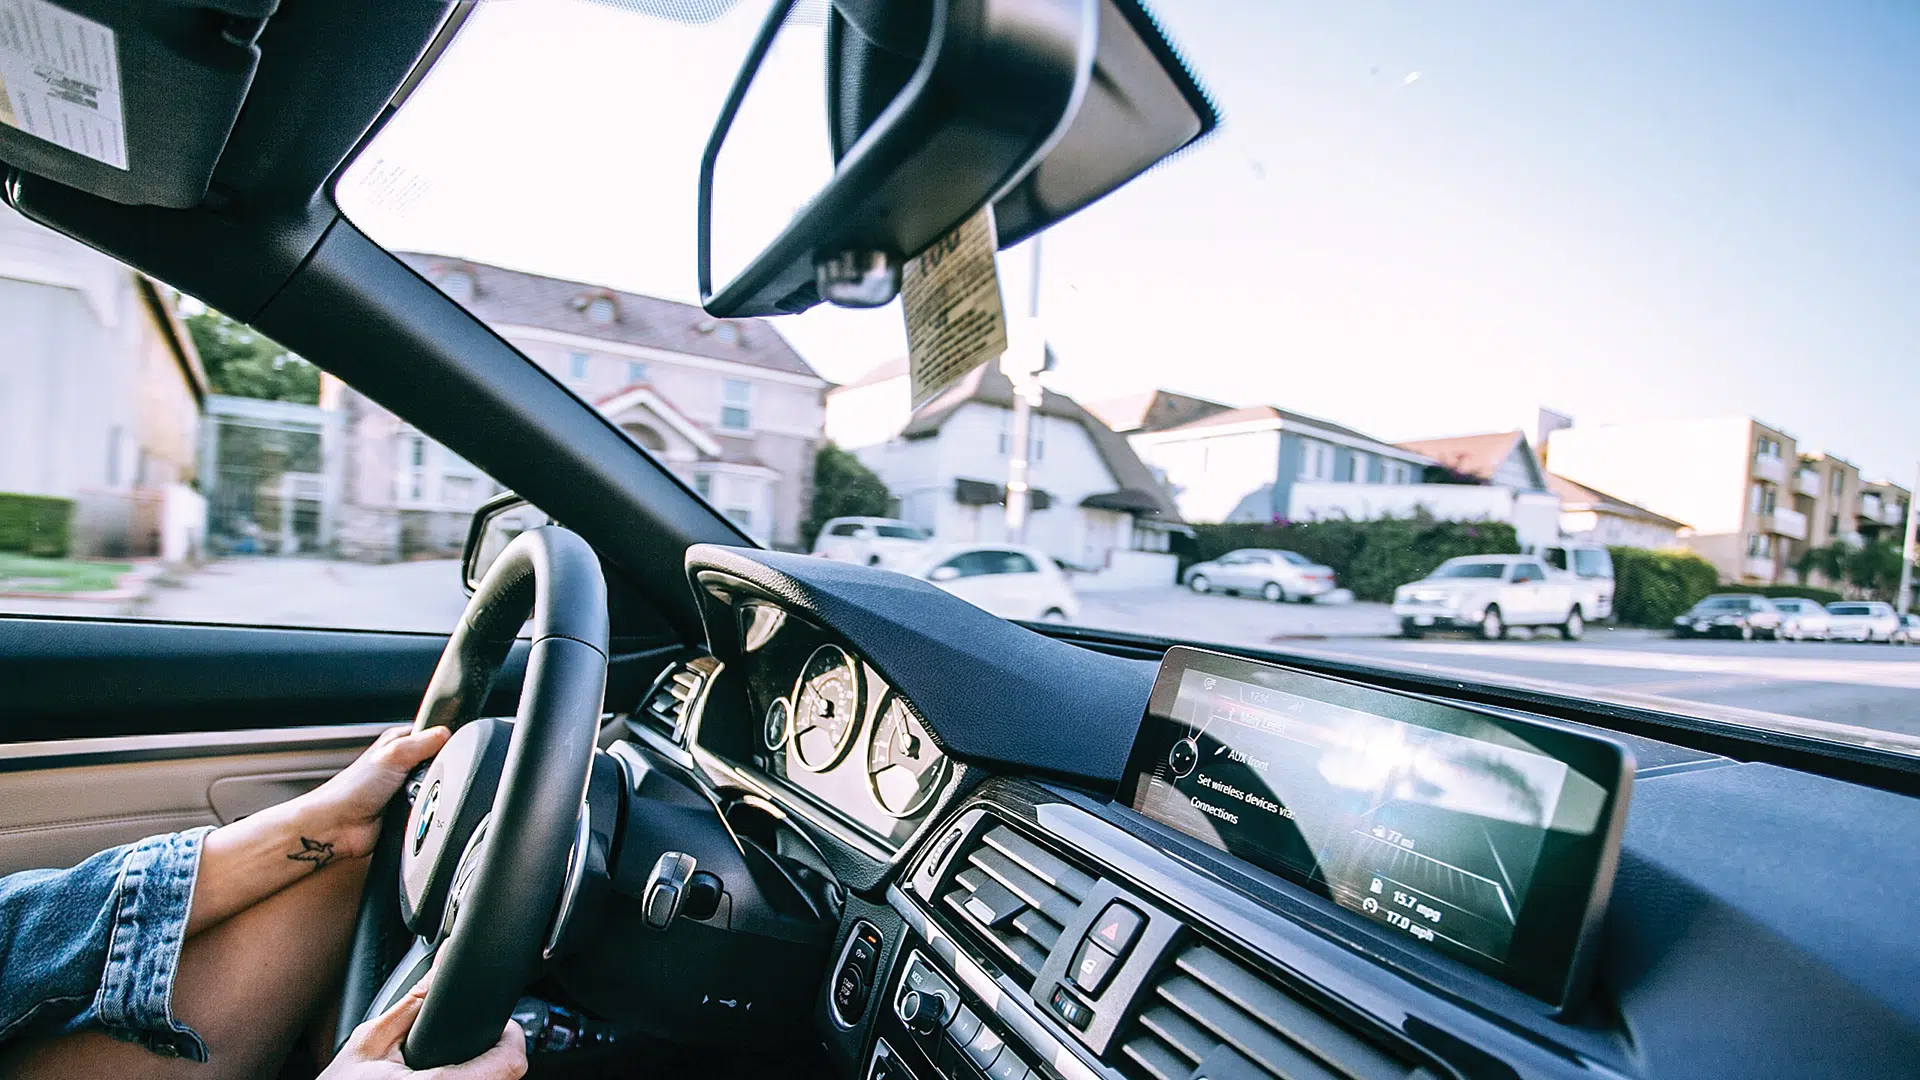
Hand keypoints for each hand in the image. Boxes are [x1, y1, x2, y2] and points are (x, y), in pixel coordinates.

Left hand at [299, 725, 452, 860]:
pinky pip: (430, 810)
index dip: (442, 743)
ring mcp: (406, 790)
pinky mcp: (409, 813)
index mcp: (399, 743)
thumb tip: (447, 734)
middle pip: (439, 764)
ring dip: (431, 795)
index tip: (442, 753)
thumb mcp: (392, 754)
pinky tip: (417, 812)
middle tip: (423, 779)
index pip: (434, 734)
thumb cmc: (349, 790)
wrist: (337, 828)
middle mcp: (402, 765)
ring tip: (416, 798)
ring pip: (437, 789)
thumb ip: (423, 741)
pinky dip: (427, 813)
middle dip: (437, 773)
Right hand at [322, 976, 526, 1079]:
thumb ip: (414, 1002)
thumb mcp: (371, 1040)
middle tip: (469, 1040)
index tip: (499, 1025)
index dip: (511, 1038)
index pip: (511, 1063)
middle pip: (505, 1075)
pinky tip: (442, 1075)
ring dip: (480, 1070)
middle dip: (493, 1051)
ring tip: (450, 1059)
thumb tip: (443, 961)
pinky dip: (467, 1079)